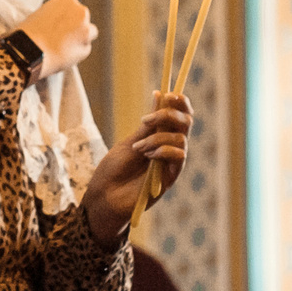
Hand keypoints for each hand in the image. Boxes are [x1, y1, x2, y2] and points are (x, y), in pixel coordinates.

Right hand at [18, 0, 95, 78]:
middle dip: (75, 26)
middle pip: (82, 18)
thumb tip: (60, 22)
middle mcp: (81, 11)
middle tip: (60, 36)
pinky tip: (63, 55)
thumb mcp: (40, 13)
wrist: (28, 51)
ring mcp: (86, 31)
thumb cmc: (28, 32)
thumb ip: (55, 14)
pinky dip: (76, 52)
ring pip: (89, 33)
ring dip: (80, 38)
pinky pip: (84, 50)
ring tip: (63, 46)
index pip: (72, 7)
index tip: (57, 24)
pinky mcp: (86, 49)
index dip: (64, 17)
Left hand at [81, 92, 193, 242]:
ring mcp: (171, 162)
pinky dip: (164, 150)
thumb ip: (148, 125)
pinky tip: (148, 156)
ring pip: (181, 138)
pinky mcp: (171, 177)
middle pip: (186, 122)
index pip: (179, 115)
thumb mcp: (130, 142)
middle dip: (170, 114)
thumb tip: (160, 95)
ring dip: (159, 137)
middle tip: (148, 118)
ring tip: (139, 148)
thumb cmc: (113, 171)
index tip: (168, 94)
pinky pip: (180, 156)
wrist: (105, 197)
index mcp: (159, 136)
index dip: (179, 102)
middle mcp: (169, 147)